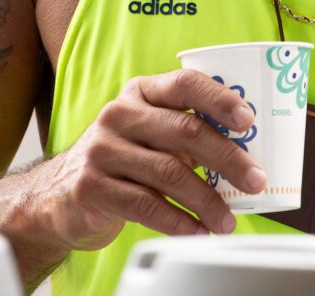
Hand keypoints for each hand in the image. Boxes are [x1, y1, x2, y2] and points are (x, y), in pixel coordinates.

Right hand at [36, 69, 266, 250]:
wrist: (60, 193)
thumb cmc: (123, 158)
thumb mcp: (149, 132)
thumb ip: (186, 131)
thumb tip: (247, 150)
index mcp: (141, 92)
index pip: (184, 83)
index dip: (219, 99)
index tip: (248, 120)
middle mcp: (119, 114)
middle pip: (184, 130)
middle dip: (227, 157)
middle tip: (255, 179)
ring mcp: (103, 149)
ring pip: (169, 172)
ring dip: (207, 200)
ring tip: (228, 219)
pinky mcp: (92, 186)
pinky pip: (145, 205)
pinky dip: (178, 221)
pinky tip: (197, 231)